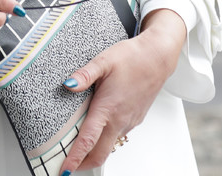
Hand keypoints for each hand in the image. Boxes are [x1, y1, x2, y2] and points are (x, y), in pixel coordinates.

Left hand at [57, 9, 186, 173]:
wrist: (158, 57)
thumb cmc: (132, 58)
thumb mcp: (103, 61)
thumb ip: (84, 75)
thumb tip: (67, 84)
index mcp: (108, 109)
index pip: (88, 141)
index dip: (75, 158)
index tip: (64, 170)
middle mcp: (120, 120)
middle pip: (100, 154)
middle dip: (83, 163)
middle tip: (68, 164)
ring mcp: (129, 122)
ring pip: (110, 145)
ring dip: (95, 150)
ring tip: (78, 144)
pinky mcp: (135, 119)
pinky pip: (118, 135)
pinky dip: (106, 138)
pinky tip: (98, 127)